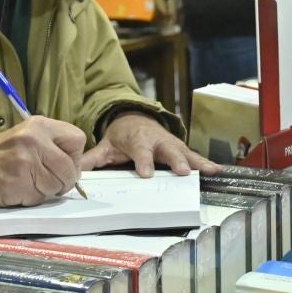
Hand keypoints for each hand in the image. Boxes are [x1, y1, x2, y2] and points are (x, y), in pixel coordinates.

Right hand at [0, 116, 86, 205]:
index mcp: (41, 126)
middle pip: (70, 168)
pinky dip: (34, 197)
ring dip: (48, 190)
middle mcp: (34, 140)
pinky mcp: (19, 183)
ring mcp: (26, 162)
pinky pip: (41, 197)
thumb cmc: (8, 154)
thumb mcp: (32, 136)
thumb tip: (78, 166)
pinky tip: (22, 188)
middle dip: (64, 179)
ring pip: (57, 185)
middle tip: (48, 179)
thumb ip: (56, 145)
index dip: (74, 156)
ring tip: (31, 182)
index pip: (78, 140)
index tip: (62, 162)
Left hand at [78, 111, 220, 176]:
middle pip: (167, 150)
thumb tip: (75, 172)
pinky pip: (193, 156)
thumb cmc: (122, 136)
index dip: (143, 161)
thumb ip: (92, 159)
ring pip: (184, 152)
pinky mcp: (180, 149)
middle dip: (175, 160)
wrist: (136, 119)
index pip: (140, 151)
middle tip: (181, 172)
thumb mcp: (106, 145)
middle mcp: (157, 140)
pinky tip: (216, 170)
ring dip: (195, 162)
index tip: (146, 174)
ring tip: (208, 171)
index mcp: (137, 139)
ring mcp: (170, 144)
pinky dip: (205, 163)